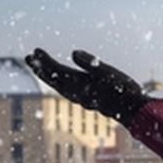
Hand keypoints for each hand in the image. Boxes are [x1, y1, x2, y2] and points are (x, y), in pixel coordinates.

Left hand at [25, 49, 151, 122]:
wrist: (132, 111)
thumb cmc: (122, 89)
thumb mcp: (108, 71)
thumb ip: (90, 62)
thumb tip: (74, 53)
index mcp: (78, 82)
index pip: (55, 70)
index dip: (44, 60)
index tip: (35, 51)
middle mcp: (75, 91)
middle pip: (52, 79)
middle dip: (40, 69)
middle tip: (29, 58)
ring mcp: (80, 97)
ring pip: (58, 86)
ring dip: (47, 77)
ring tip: (40, 69)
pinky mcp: (87, 100)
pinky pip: (66, 91)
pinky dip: (58, 84)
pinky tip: (62, 84)